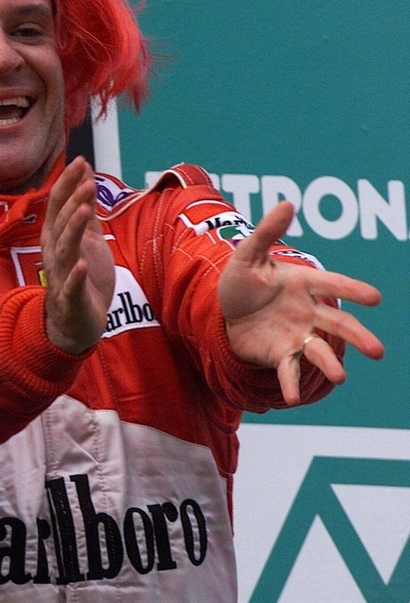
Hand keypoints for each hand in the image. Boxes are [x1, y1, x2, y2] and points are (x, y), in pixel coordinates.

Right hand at [41, 158, 113, 353]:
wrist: (76, 323)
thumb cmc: (82, 277)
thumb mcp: (86, 238)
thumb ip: (84, 207)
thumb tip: (85, 173)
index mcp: (56, 238)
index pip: (58, 206)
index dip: (68, 184)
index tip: (80, 161)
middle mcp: (54, 254)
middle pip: (60, 224)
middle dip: (72, 202)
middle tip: (86, 181)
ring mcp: (61, 276)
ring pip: (64, 250)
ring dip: (72, 230)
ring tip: (83, 211)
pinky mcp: (70, 300)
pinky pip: (71, 287)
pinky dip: (75, 276)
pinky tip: (82, 265)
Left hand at [218, 201, 384, 404]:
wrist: (224, 311)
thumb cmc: (243, 281)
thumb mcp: (247, 255)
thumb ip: (267, 233)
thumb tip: (288, 202)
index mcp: (302, 284)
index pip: (332, 285)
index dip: (352, 290)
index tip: (375, 298)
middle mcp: (306, 312)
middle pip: (337, 324)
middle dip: (356, 336)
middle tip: (377, 351)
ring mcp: (296, 335)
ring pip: (318, 351)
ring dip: (330, 364)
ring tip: (341, 377)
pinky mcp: (280, 354)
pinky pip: (289, 370)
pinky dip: (291, 384)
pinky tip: (292, 399)